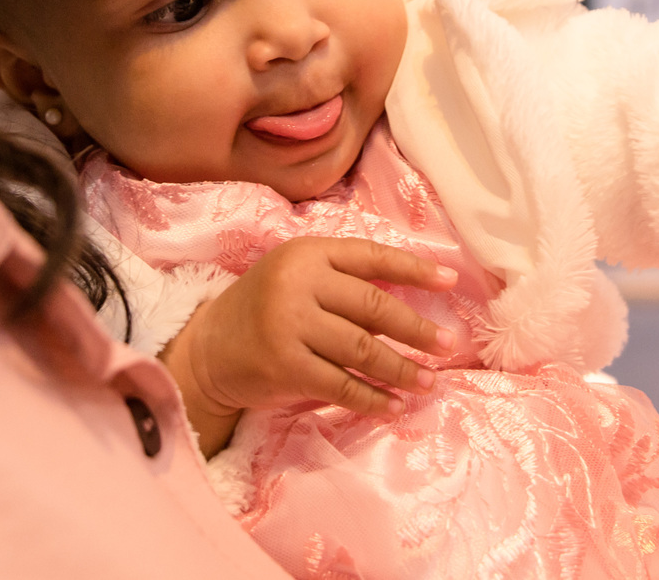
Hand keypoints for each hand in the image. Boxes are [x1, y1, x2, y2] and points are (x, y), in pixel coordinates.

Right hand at [159, 236, 457, 456]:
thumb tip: (414, 304)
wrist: (207, 350)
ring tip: (430, 381)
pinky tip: (395, 405)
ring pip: (363, 349)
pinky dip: (374, 398)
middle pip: (374, 306)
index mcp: (308, 253)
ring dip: (403, 369)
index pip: (371, 257)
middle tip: (449, 345)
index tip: (450, 281)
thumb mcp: (300, 278)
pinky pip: (342, 385)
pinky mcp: (284, 367)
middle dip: (417, 329)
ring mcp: (289, 325)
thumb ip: (346, 282)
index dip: (414, 269)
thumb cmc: (267, 309)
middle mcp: (298, 284)